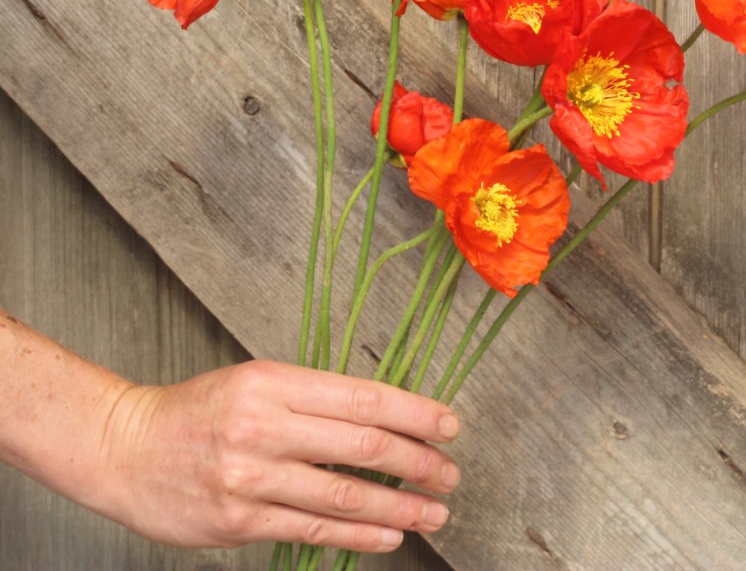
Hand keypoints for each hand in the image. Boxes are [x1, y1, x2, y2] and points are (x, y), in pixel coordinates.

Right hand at [96, 360, 460, 552]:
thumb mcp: (259, 380)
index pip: (363, 398)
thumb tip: (386, 417)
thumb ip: (316, 399)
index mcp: (275, 381)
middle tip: (450, 473)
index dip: (415, 413)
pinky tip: (389, 535)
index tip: (449, 424)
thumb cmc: (199, 409)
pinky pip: (312, 531)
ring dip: (398, 506)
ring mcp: (250, 477)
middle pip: (362, 445)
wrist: (125, 447)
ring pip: (343, 495)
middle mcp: (265, 426)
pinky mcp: (237, 521)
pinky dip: (358, 535)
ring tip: (434, 511)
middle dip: (417, 462)